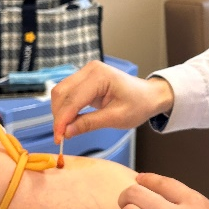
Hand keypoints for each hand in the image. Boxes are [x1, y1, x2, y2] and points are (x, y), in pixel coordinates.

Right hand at [51, 61, 173, 139]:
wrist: (149, 96)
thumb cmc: (139, 105)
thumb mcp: (116, 118)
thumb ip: (89, 124)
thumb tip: (66, 132)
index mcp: (99, 76)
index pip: (72, 99)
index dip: (62, 120)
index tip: (59, 139)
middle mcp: (90, 70)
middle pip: (61, 93)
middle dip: (59, 116)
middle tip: (62, 137)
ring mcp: (86, 72)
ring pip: (61, 93)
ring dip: (60, 112)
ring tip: (67, 131)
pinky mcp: (85, 79)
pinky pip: (68, 93)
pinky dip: (66, 108)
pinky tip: (71, 122)